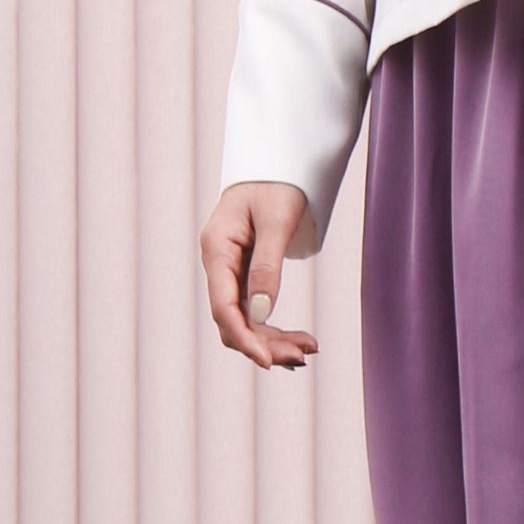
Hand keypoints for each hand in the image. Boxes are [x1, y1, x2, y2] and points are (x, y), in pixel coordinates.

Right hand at [201, 183, 319, 369]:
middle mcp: (217, 263)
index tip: (268, 360)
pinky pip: (254, 310)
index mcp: (216, 248)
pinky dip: (274, 327)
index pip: (223, 306)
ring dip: (272, 339)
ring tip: (308, 349)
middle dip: (264, 342)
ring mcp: (229, 270)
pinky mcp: (244, 274)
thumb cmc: (277, 183)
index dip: (244, 337)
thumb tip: (260, 313)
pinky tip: (299, 340)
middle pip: (232, 319)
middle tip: (303, 355)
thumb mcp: (276, 220)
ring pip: (244, 319)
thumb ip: (267, 265)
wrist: (276, 163)